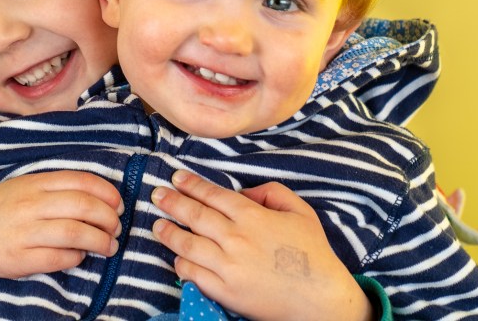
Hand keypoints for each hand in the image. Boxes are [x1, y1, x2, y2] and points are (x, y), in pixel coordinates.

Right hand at [0, 170, 122, 312]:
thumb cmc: (2, 209)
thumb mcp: (25, 186)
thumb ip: (55, 187)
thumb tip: (99, 196)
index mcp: (35, 183)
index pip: (81, 181)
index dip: (107, 193)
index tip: (118, 204)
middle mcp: (30, 204)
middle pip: (83, 206)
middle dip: (108, 218)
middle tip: (116, 228)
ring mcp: (24, 231)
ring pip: (74, 233)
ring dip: (99, 240)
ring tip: (109, 246)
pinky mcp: (19, 258)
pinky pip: (57, 258)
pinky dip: (76, 257)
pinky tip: (80, 256)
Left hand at [151, 171, 372, 320]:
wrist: (321, 300)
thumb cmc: (313, 253)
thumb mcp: (300, 211)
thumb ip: (271, 192)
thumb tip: (244, 192)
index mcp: (252, 217)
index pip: (212, 195)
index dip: (191, 185)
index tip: (176, 178)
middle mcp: (235, 239)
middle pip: (194, 216)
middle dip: (171, 202)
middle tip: (156, 195)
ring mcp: (228, 267)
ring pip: (187, 244)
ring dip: (168, 232)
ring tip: (157, 224)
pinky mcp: (225, 292)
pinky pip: (193, 274)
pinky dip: (181, 263)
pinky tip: (176, 256)